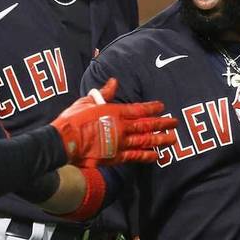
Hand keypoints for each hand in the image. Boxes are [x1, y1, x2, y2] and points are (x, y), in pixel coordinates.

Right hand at [49, 78, 177, 166]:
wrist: (64, 142)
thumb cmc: (73, 120)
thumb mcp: (87, 101)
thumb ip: (103, 93)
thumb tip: (114, 82)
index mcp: (114, 112)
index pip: (138, 109)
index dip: (151, 108)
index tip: (162, 107)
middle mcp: (121, 128)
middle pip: (146, 125)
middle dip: (162, 123)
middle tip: (175, 122)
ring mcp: (119, 144)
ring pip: (145, 141)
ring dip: (160, 140)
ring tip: (172, 139)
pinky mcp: (115, 157)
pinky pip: (135, 157)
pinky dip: (146, 155)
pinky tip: (157, 155)